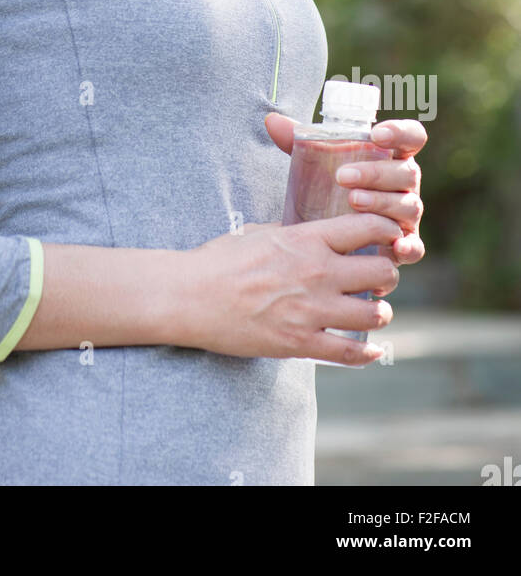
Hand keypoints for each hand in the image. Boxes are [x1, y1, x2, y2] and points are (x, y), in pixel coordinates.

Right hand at [177, 213, 400, 364]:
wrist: (190, 297)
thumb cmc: (220, 260)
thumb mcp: (260, 232)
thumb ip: (295, 233)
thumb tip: (316, 232)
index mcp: (306, 239)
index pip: (368, 227)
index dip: (388, 230)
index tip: (389, 236)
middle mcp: (317, 272)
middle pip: (382, 271)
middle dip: (386, 274)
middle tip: (378, 278)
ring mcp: (311, 310)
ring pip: (375, 313)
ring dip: (379, 312)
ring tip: (370, 310)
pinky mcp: (301, 343)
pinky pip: (351, 352)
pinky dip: (368, 352)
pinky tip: (372, 349)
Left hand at [265, 111, 425, 268]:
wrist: (335, 232)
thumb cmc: (331, 186)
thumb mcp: (315, 162)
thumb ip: (297, 141)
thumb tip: (272, 121)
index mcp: (391, 156)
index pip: (410, 137)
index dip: (400, 132)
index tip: (376, 133)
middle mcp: (405, 183)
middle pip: (407, 172)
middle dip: (376, 173)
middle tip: (343, 176)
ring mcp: (407, 214)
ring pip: (408, 205)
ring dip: (382, 204)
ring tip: (352, 201)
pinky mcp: (407, 244)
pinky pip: (416, 247)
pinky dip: (408, 246)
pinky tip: (395, 247)